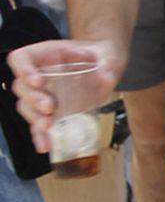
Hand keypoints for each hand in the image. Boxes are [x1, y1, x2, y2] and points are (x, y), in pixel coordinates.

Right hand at [7, 38, 119, 154]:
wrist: (104, 68)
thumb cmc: (99, 57)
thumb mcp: (106, 56)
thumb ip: (106, 66)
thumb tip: (105, 78)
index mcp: (45, 55)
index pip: (22, 59)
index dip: (24, 70)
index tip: (38, 81)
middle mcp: (38, 74)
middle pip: (22, 87)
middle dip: (33, 99)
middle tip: (50, 107)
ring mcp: (41, 94)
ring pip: (27, 108)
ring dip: (34, 119)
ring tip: (47, 127)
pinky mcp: (49, 112)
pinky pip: (38, 125)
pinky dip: (40, 136)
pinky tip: (45, 146)